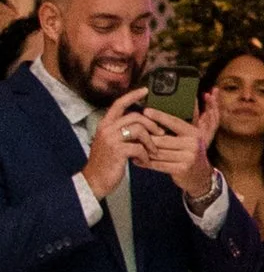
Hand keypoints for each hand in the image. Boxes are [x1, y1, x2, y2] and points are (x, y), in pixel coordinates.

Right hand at [80, 89, 148, 203]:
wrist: (94, 181)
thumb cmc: (106, 163)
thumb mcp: (110, 143)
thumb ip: (122, 132)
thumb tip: (142, 125)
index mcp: (105, 125)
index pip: (119, 104)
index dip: (132, 95)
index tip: (145, 90)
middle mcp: (107, 129)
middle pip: (135, 116)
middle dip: (152, 124)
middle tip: (160, 134)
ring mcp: (111, 139)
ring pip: (139, 130)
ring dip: (150, 142)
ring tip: (152, 151)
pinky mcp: (117, 151)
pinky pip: (139, 147)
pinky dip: (145, 155)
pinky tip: (144, 161)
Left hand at [128, 89, 221, 207]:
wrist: (201, 177)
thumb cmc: (190, 154)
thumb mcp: (190, 139)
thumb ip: (176, 130)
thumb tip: (155, 119)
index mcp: (194, 133)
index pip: (174, 122)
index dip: (160, 116)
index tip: (146, 111)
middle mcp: (193, 144)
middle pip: (163, 139)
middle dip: (146, 138)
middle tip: (132, 134)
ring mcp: (188, 157)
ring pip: (159, 152)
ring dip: (144, 151)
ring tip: (132, 147)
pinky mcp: (181, 169)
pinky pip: (159, 164)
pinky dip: (147, 163)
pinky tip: (137, 160)